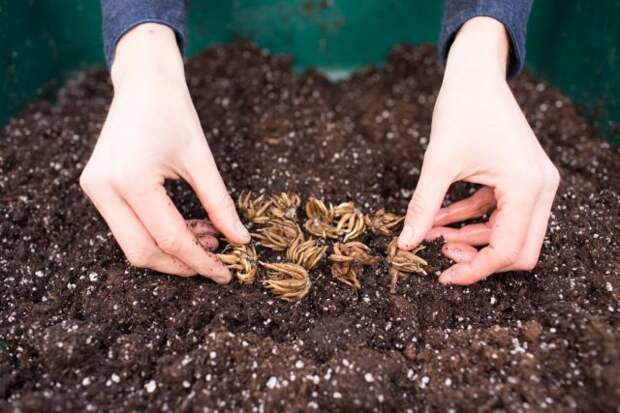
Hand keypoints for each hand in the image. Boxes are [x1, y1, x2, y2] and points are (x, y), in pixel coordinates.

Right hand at [80, 23, 249, 282]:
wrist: (143, 82)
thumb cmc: (174, 112)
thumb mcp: (202, 160)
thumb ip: (220, 204)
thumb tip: (240, 240)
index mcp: (131, 180)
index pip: (169, 239)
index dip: (200, 262)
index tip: (226, 274)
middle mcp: (104, 189)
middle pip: (142, 251)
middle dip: (181, 265)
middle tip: (217, 262)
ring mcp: (95, 189)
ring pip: (133, 244)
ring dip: (171, 250)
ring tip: (209, 238)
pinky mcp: (97, 187)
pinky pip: (128, 226)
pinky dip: (158, 234)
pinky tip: (190, 228)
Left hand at [397, 17, 559, 284]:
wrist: (476, 73)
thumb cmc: (461, 109)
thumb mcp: (438, 163)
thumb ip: (423, 207)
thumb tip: (405, 244)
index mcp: (527, 187)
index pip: (507, 250)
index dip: (474, 270)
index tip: (442, 277)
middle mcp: (540, 188)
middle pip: (518, 249)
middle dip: (479, 257)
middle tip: (441, 255)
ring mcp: (535, 182)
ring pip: (509, 233)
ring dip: (472, 237)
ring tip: (433, 234)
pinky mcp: (522, 177)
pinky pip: (500, 212)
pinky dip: (472, 218)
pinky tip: (440, 218)